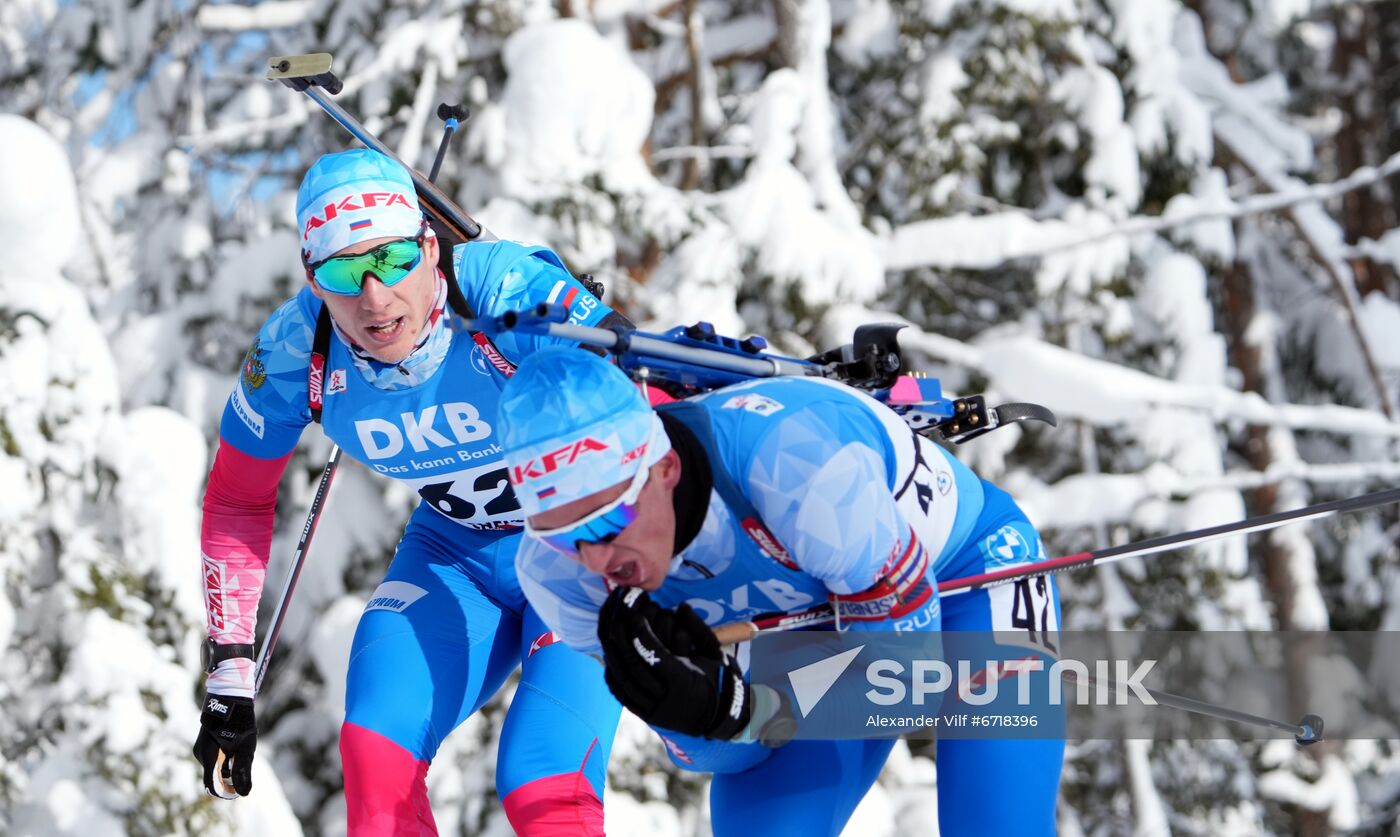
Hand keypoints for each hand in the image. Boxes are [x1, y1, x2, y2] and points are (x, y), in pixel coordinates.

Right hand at [192, 693, 255, 797]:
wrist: (230, 695)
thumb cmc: (240, 719)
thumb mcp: (246, 745)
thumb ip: (244, 769)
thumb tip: (245, 793)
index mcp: (207, 755)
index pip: (211, 784)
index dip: (225, 791)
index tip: (238, 792)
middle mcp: (200, 753)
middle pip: (214, 776)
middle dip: (230, 776)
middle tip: (245, 760)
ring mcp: (201, 748)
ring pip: (215, 767)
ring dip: (229, 765)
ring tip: (240, 746)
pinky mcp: (204, 744)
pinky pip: (214, 759)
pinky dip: (226, 759)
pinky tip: (236, 745)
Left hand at [597, 587, 749, 739]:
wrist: (717, 716)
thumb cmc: (717, 679)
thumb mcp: (714, 654)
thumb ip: (699, 629)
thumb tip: (682, 606)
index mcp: (685, 682)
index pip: (657, 658)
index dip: (644, 636)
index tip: (637, 616)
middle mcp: (667, 699)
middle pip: (636, 668)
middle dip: (623, 641)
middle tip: (618, 619)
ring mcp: (654, 710)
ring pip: (625, 682)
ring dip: (614, 655)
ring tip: (610, 634)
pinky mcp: (645, 716)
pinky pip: (622, 696)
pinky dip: (613, 675)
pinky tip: (610, 657)